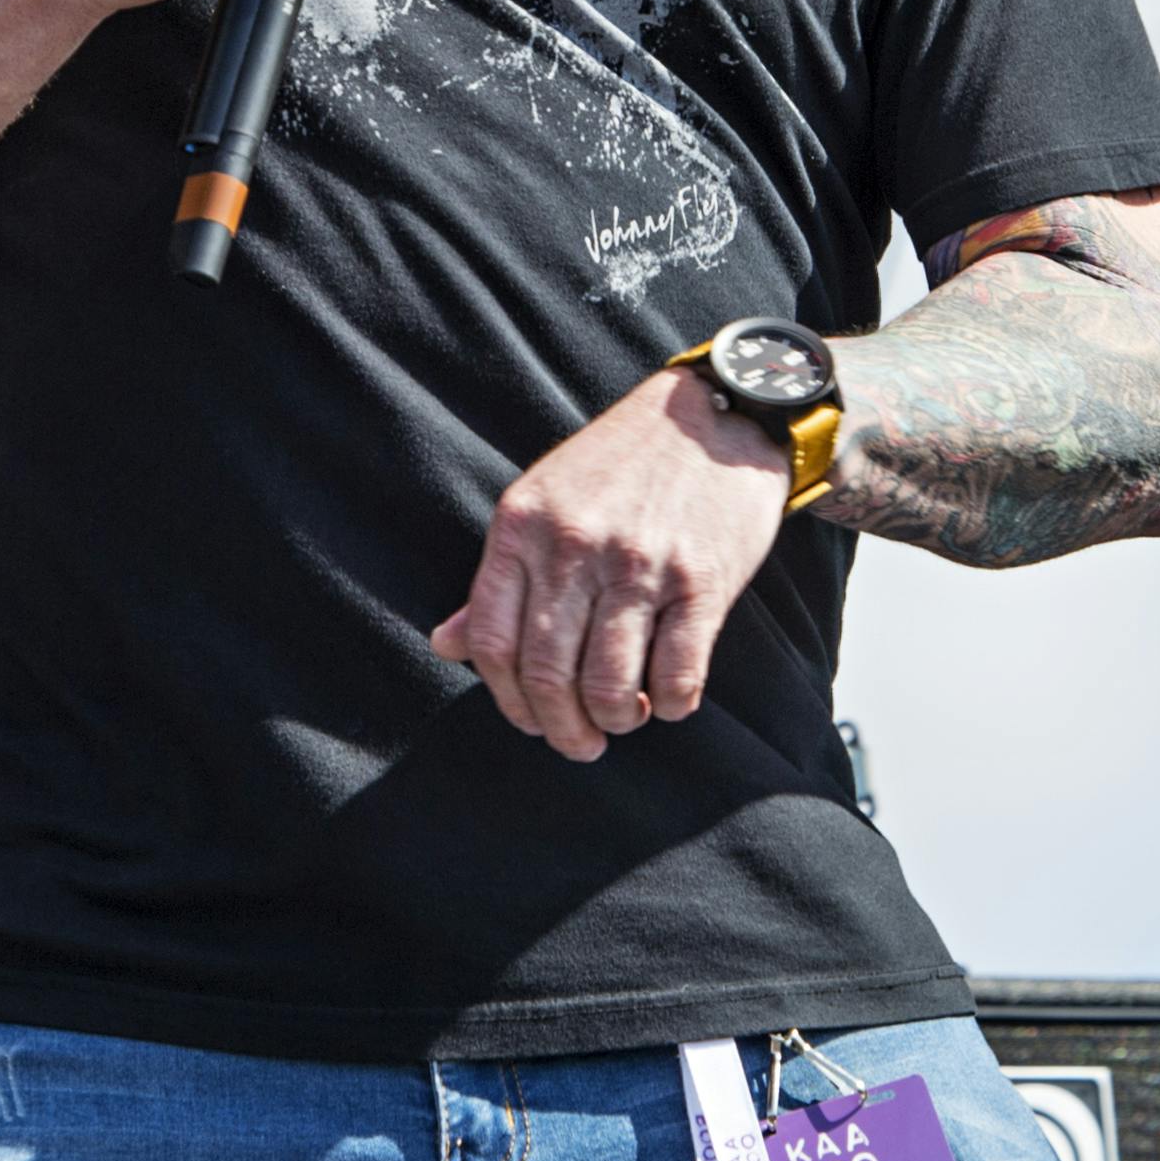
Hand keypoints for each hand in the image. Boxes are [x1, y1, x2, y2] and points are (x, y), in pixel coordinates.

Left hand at [429, 371, 788, 761]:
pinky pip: (677, 674)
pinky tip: (667, 699)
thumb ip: (498, 580)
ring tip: (623, 719)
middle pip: (547, 674)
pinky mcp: (702, 580)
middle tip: (579, 743)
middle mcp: (574, 545)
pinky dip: (669, 705)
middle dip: (561, 729)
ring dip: (614, 722)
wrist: (713, 417)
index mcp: (522, 527)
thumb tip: (446, 646)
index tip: (530, 719)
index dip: (507, 699)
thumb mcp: (542, 503)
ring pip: (609, 686)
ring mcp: (639, 564)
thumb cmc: (620, 467)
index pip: (492, 641)